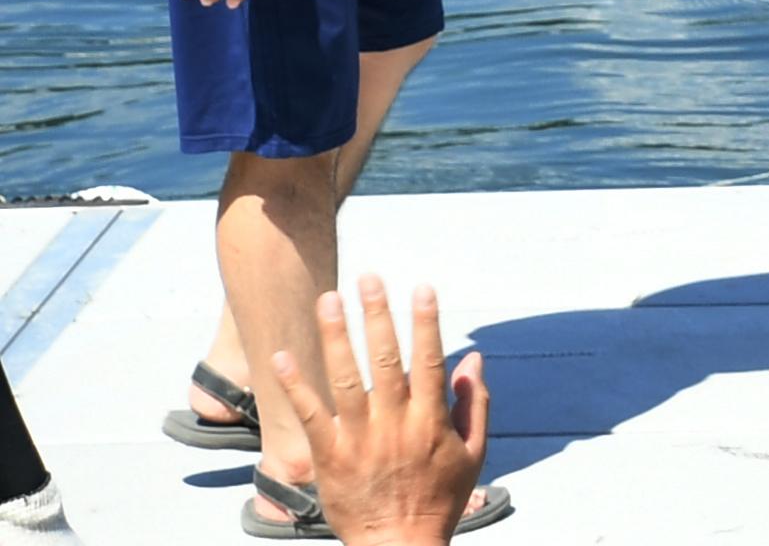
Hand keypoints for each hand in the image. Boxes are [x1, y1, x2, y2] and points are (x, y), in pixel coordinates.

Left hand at [271, 276, 489, 545]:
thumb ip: (474, 405)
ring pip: (346, 379)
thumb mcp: (473, 454)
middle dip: (377, 316)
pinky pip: (310, 415)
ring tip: (329, 300)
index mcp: (430, 422)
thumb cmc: (440, 500)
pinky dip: (296, 384)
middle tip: (369, 278)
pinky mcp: (329, 457)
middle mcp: (394, 425)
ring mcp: (359, 440)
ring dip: (336, 336)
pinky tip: (283, 356)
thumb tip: (472, 361)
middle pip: (385, 360)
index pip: (428, 361)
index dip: (426, 323)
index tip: (421, 289)